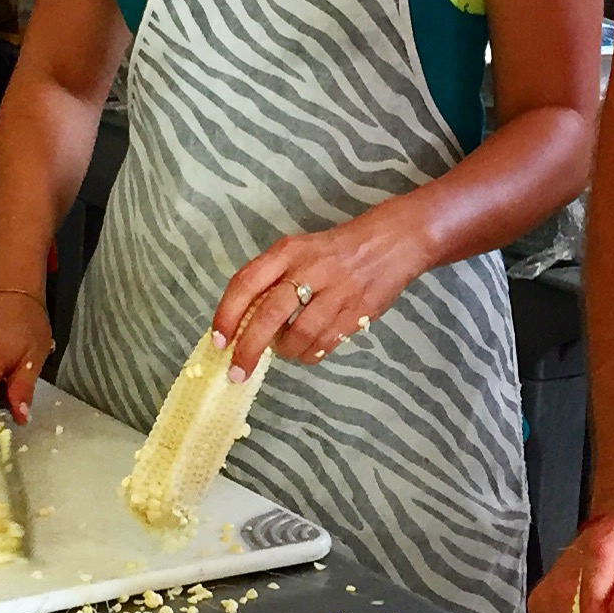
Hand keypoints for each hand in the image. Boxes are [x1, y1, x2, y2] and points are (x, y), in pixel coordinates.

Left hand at [210, 209, 425, 373]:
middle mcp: (310, 269)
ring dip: (285, 351)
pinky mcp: (358, 311)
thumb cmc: (338, 248)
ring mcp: (337, 291)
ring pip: (298, 334)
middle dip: (249, 349)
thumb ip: (274, 279)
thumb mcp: (301, 250)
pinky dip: (309, 354)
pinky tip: (307, 351)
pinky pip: (325, 343)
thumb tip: (244, 323)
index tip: (218, 341)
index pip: (246, 282)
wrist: (394, 241)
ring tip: (283, 352)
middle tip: (237, 371)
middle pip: (269, 315)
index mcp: (289, 251)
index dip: (227, 315)